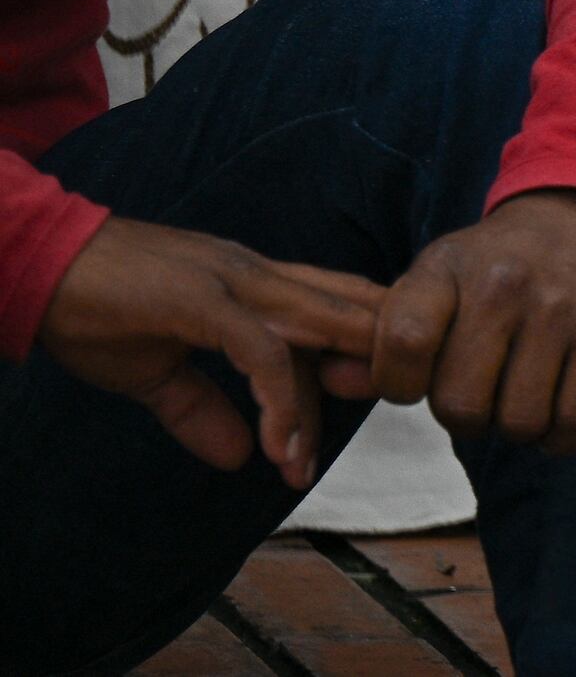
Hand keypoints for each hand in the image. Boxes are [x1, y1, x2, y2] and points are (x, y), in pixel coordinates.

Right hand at [36, 216, 388, 484]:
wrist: (40, 266)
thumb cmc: (95, 310)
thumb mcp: (156, 370)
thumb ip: (200, 409)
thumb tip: (240, 458)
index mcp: (257, 283)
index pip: (335, 313)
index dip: (360, 356)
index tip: (363, 412)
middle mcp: (260, 276)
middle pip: (349, 313)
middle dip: (375, 366)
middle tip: (379, 428)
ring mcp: (236, 283)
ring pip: (320, 327)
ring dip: (324, 401)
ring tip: (306, 466)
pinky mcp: (204, 301)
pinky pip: (261, 353)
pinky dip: (279, 401)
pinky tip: (278, 446)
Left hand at [377, 188, 575, 453]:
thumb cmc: (496, 261)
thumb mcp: (434, 280)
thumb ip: (379, 337)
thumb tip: (329, 383)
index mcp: (446, 269)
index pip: (403, 346)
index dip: (401, 385)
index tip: (418, 379)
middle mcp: (503, 286)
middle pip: (459, 404)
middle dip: (463, 416)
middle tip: (479, 391)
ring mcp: (560, 310)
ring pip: (517, 421)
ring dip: (513, 426)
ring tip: (517, 396)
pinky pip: (573, 420)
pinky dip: (557, 436)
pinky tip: (554, 409)